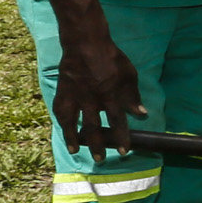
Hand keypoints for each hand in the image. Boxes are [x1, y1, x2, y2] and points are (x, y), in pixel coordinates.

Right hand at [51, 31, 144, 154]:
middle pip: (95, 127)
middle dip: (98, 145)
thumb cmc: (111, 58)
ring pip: (73, 122)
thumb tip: (141, 114)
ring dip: (75, 138)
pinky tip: (64, 131)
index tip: (124, 151)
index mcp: (111, 94)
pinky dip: (62, 123)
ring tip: (76, 151)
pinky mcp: (63, 91)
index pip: (118, 121)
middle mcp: (92, 98)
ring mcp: (75, 95)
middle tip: (100, 159)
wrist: (85, 43)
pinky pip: (60, 111)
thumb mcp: (129, 75)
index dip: (121, 137)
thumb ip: (133, 96)